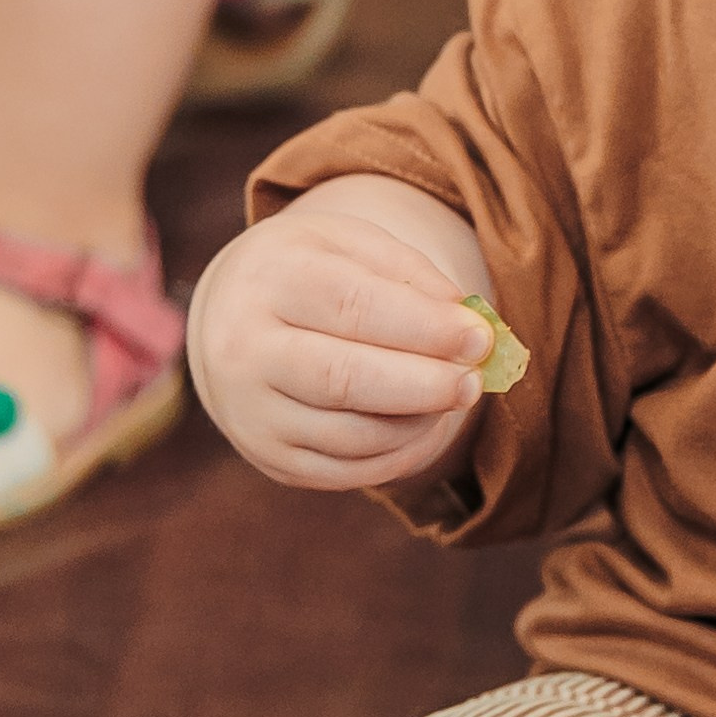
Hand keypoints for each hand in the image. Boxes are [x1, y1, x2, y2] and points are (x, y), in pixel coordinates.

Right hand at [188, 188, 493, 490]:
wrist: (235, 316)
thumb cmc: (313, 273)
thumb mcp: (353, 246)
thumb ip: (412, 275)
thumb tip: (468, 324)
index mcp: (269, 278)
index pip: (352, 306)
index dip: (424, 327)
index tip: (480, 337)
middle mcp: (244, 349)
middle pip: (344, 379)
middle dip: (424, 385)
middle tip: (474, 381)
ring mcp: (250, 411)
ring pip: (351, 435)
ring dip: (419, 422)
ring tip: (452, 395)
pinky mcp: (269, 457)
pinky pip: (348, 470)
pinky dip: (400, 453)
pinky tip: (424, 424)